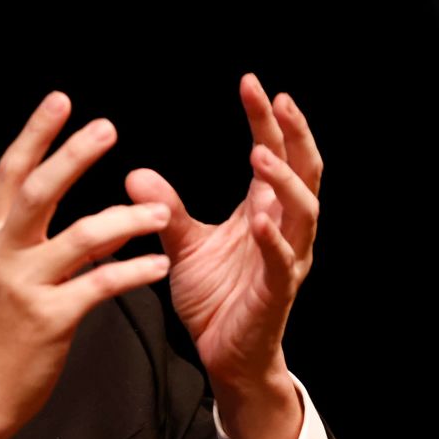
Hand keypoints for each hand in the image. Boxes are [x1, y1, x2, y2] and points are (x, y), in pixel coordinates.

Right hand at [0, 92, 170, 438]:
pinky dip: (133, 271)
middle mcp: (2, 254)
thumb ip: (37, 240)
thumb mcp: (3, 275)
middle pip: (37, 190)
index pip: (10, 174)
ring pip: (79, 237)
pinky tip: (159, 263)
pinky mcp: (50, 320)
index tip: (61, 99)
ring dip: (125, 218)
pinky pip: (100, 285)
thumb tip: (90, 213)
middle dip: (73, 155)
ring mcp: (24, 287)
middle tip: (108, 127)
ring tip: (160, 210)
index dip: (36, 134)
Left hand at [126, 73, 321, 438]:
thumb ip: (164, 208)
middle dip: (293, 134)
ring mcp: (286, 259)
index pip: (272, 152)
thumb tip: (135, 172)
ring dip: (284, 181)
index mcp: (264, 209)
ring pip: (303, 212)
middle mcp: (284, 228)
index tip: (251, 83)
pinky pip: (283, 262)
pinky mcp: (277, 292)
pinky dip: (274, 241)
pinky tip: (258, 221)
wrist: (225, 355)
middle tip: (277, 99)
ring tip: (261, 154)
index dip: (266, 119)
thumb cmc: (216, 297)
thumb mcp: (183, 244)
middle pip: (304, 171)